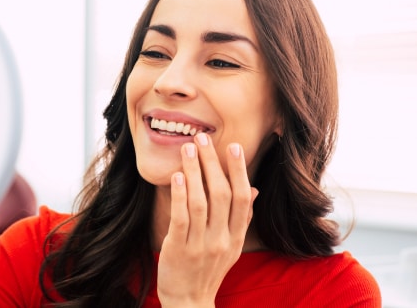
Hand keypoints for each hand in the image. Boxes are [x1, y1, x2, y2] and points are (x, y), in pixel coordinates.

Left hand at [157, 133, 257, 306]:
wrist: (189, 302)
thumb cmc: (208, 269)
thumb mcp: (230, 246)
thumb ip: (240, 218)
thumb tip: (253, 189)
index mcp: (236, 237)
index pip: (242, 199)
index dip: (239, 171)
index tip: (233, 146)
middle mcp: (222, 240)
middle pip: (222, 195)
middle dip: (213, 164)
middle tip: (203, 138)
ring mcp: (201, 246)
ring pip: (201, 203)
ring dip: (195, 172)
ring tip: (187, 149)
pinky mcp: (179, 250)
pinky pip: (181, 219)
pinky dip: (180, 196)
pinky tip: (177, 176)